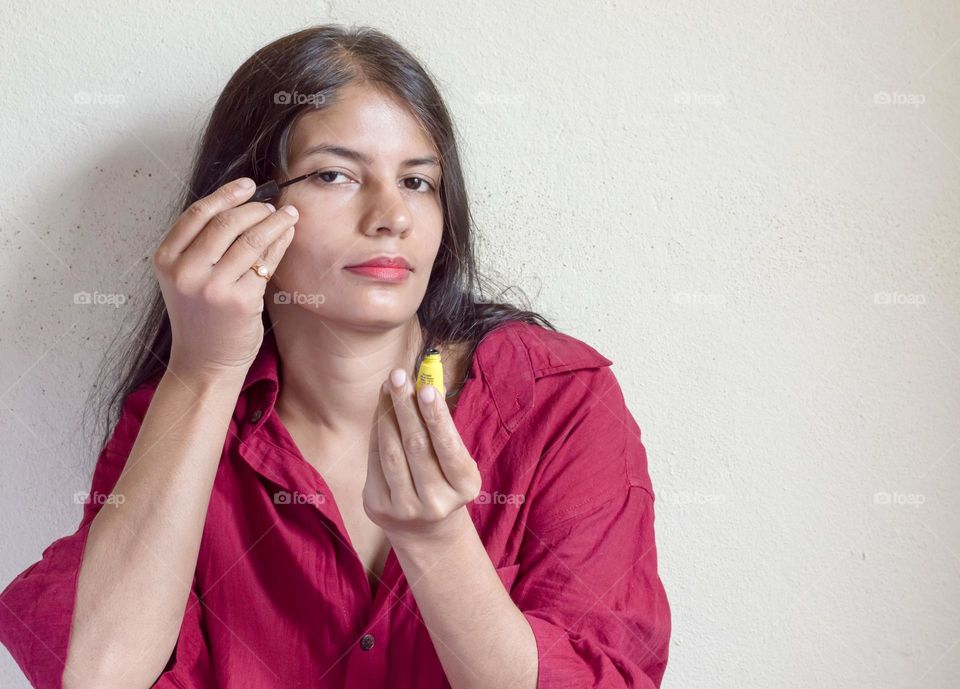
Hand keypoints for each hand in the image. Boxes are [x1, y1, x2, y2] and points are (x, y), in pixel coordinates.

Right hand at [152, 177, 298, 378]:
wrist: (205, 363)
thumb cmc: (201, 318)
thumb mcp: (187, 278)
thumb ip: (203, 245)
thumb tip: (242, 204)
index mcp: (166, 260)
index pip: (198, 213)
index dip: (226, 194)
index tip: (248, 185)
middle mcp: (185, 272)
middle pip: (226, 222)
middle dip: (254, 208)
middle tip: (272, 206)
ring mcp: (212, 286)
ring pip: (250, 239)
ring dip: (273, 222)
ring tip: (287, 216)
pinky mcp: (240, 300)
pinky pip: (265, 262)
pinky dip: (280, 244)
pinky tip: (287, 237)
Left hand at [363, 368, 482, 545]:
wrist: (426, 528)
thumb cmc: (444, 477)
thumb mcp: (455, 458)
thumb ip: (441, 426)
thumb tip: (423, 382)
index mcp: (465, 487)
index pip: (448, 447)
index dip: (436, 417)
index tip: (426, 387)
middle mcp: (436, 502)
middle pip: (416, 446)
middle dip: (405, 407)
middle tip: (398, 375)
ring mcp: (405, 508)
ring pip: (391, 452)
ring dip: (387, 414)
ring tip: (389, 386)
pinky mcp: (379, 507)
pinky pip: (374, 461)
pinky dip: (377, 432)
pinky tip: (381, 410)